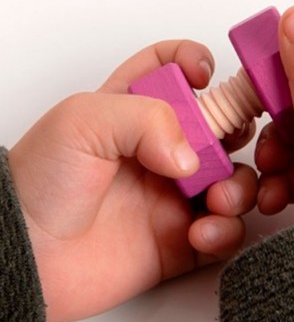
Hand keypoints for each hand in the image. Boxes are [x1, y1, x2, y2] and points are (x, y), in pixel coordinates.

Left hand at [9, 40, 256, 321]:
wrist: (27, 259)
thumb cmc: (40, 184)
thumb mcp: (82, 123)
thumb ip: (145, 118)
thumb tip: (191, 158)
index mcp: (136, 111)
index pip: (173, 68)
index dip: (195, 61)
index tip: (205, 76)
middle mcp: (160, 150)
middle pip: (220, 127)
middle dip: (237, 131)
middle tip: (227, 144)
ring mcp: (174, 194)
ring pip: (233, 180)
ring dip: (239, 188)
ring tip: (217, 200)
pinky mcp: (181, 238)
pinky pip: (224, 230)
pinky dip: (226, 231)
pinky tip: (200, 234)